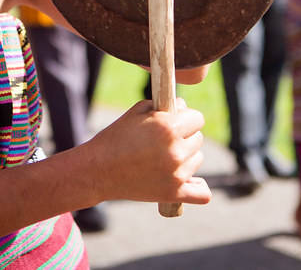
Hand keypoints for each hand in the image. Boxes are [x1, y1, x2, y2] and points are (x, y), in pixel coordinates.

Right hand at [85, 98, 210, 204]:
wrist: (97, 171)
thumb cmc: (115, 138)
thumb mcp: (137, 112)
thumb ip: (164, 106)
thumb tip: (184, 107)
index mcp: (168, 127)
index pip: (197, 118)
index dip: (185, 118)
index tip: (174, 122)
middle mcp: (176, 150)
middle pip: (198, 139)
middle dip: (184, 137)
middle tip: (164, 142)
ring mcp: (176, 174)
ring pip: (197, 160)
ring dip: (186, 158)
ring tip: (163, 159)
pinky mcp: (173, 194)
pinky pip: (202, 193)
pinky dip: (197, 187)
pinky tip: (186, 181)